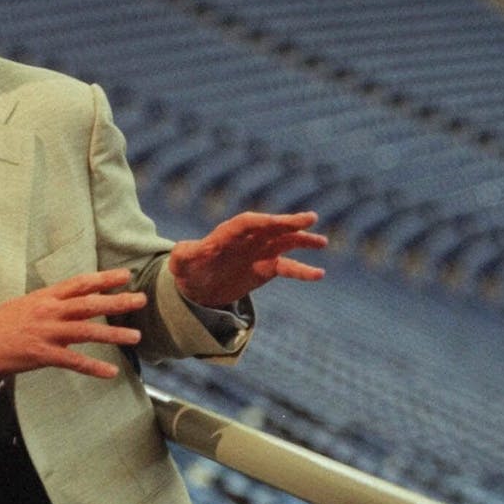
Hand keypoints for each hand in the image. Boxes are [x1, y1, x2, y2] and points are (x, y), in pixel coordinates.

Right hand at [0, 268, 144, 379]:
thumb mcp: (25, 306)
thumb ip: (49, 306)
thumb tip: (70, 308)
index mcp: (45, 297)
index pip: (80, 283)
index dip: (104, 278)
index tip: (126, 275)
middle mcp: (48, 310)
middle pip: (89, 303)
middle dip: (118, 301)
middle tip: (141, 300)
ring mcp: (45, 332)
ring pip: (87, 330)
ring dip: (113, 334)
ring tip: (136, 337)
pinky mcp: (40, 354)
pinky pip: (73, 361)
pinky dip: (94, 367)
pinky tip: (111, 372)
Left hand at [169, 211, 327, 307]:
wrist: (200, 285)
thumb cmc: (189, 268)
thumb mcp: (182, 261)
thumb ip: (183, 254)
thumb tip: (181, 252)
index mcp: (228, 232)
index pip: (247, 223)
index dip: (262, 222)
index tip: (276, 221)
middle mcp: (249, 238)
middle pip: (272, 227)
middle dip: (288, 222)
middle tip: (309, 219)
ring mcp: (261, 251)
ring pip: (286, 242)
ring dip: (303, 240)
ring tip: (323, 242)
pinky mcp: (268, 267)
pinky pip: (289, 267)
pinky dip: (303, 270)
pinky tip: (320, 274)